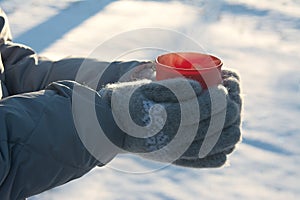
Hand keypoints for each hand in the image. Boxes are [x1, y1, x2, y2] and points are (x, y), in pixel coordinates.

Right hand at [99, 69, 241, 167]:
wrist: (114, 129)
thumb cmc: (128, 104)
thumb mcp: (145, 89)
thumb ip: (173, 87)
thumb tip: (200, 87)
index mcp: (165, 122)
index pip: (202, 111)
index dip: (218, 98)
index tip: (225, 86)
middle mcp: (174, 142)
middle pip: (213, 129)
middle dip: (230, 111)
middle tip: (233, 96)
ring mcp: (177, 153)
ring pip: (215, 147)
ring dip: (231, 129)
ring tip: (233, 114)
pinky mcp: (177, 159)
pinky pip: (207, 161)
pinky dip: (222, 151)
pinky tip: (227, 141)